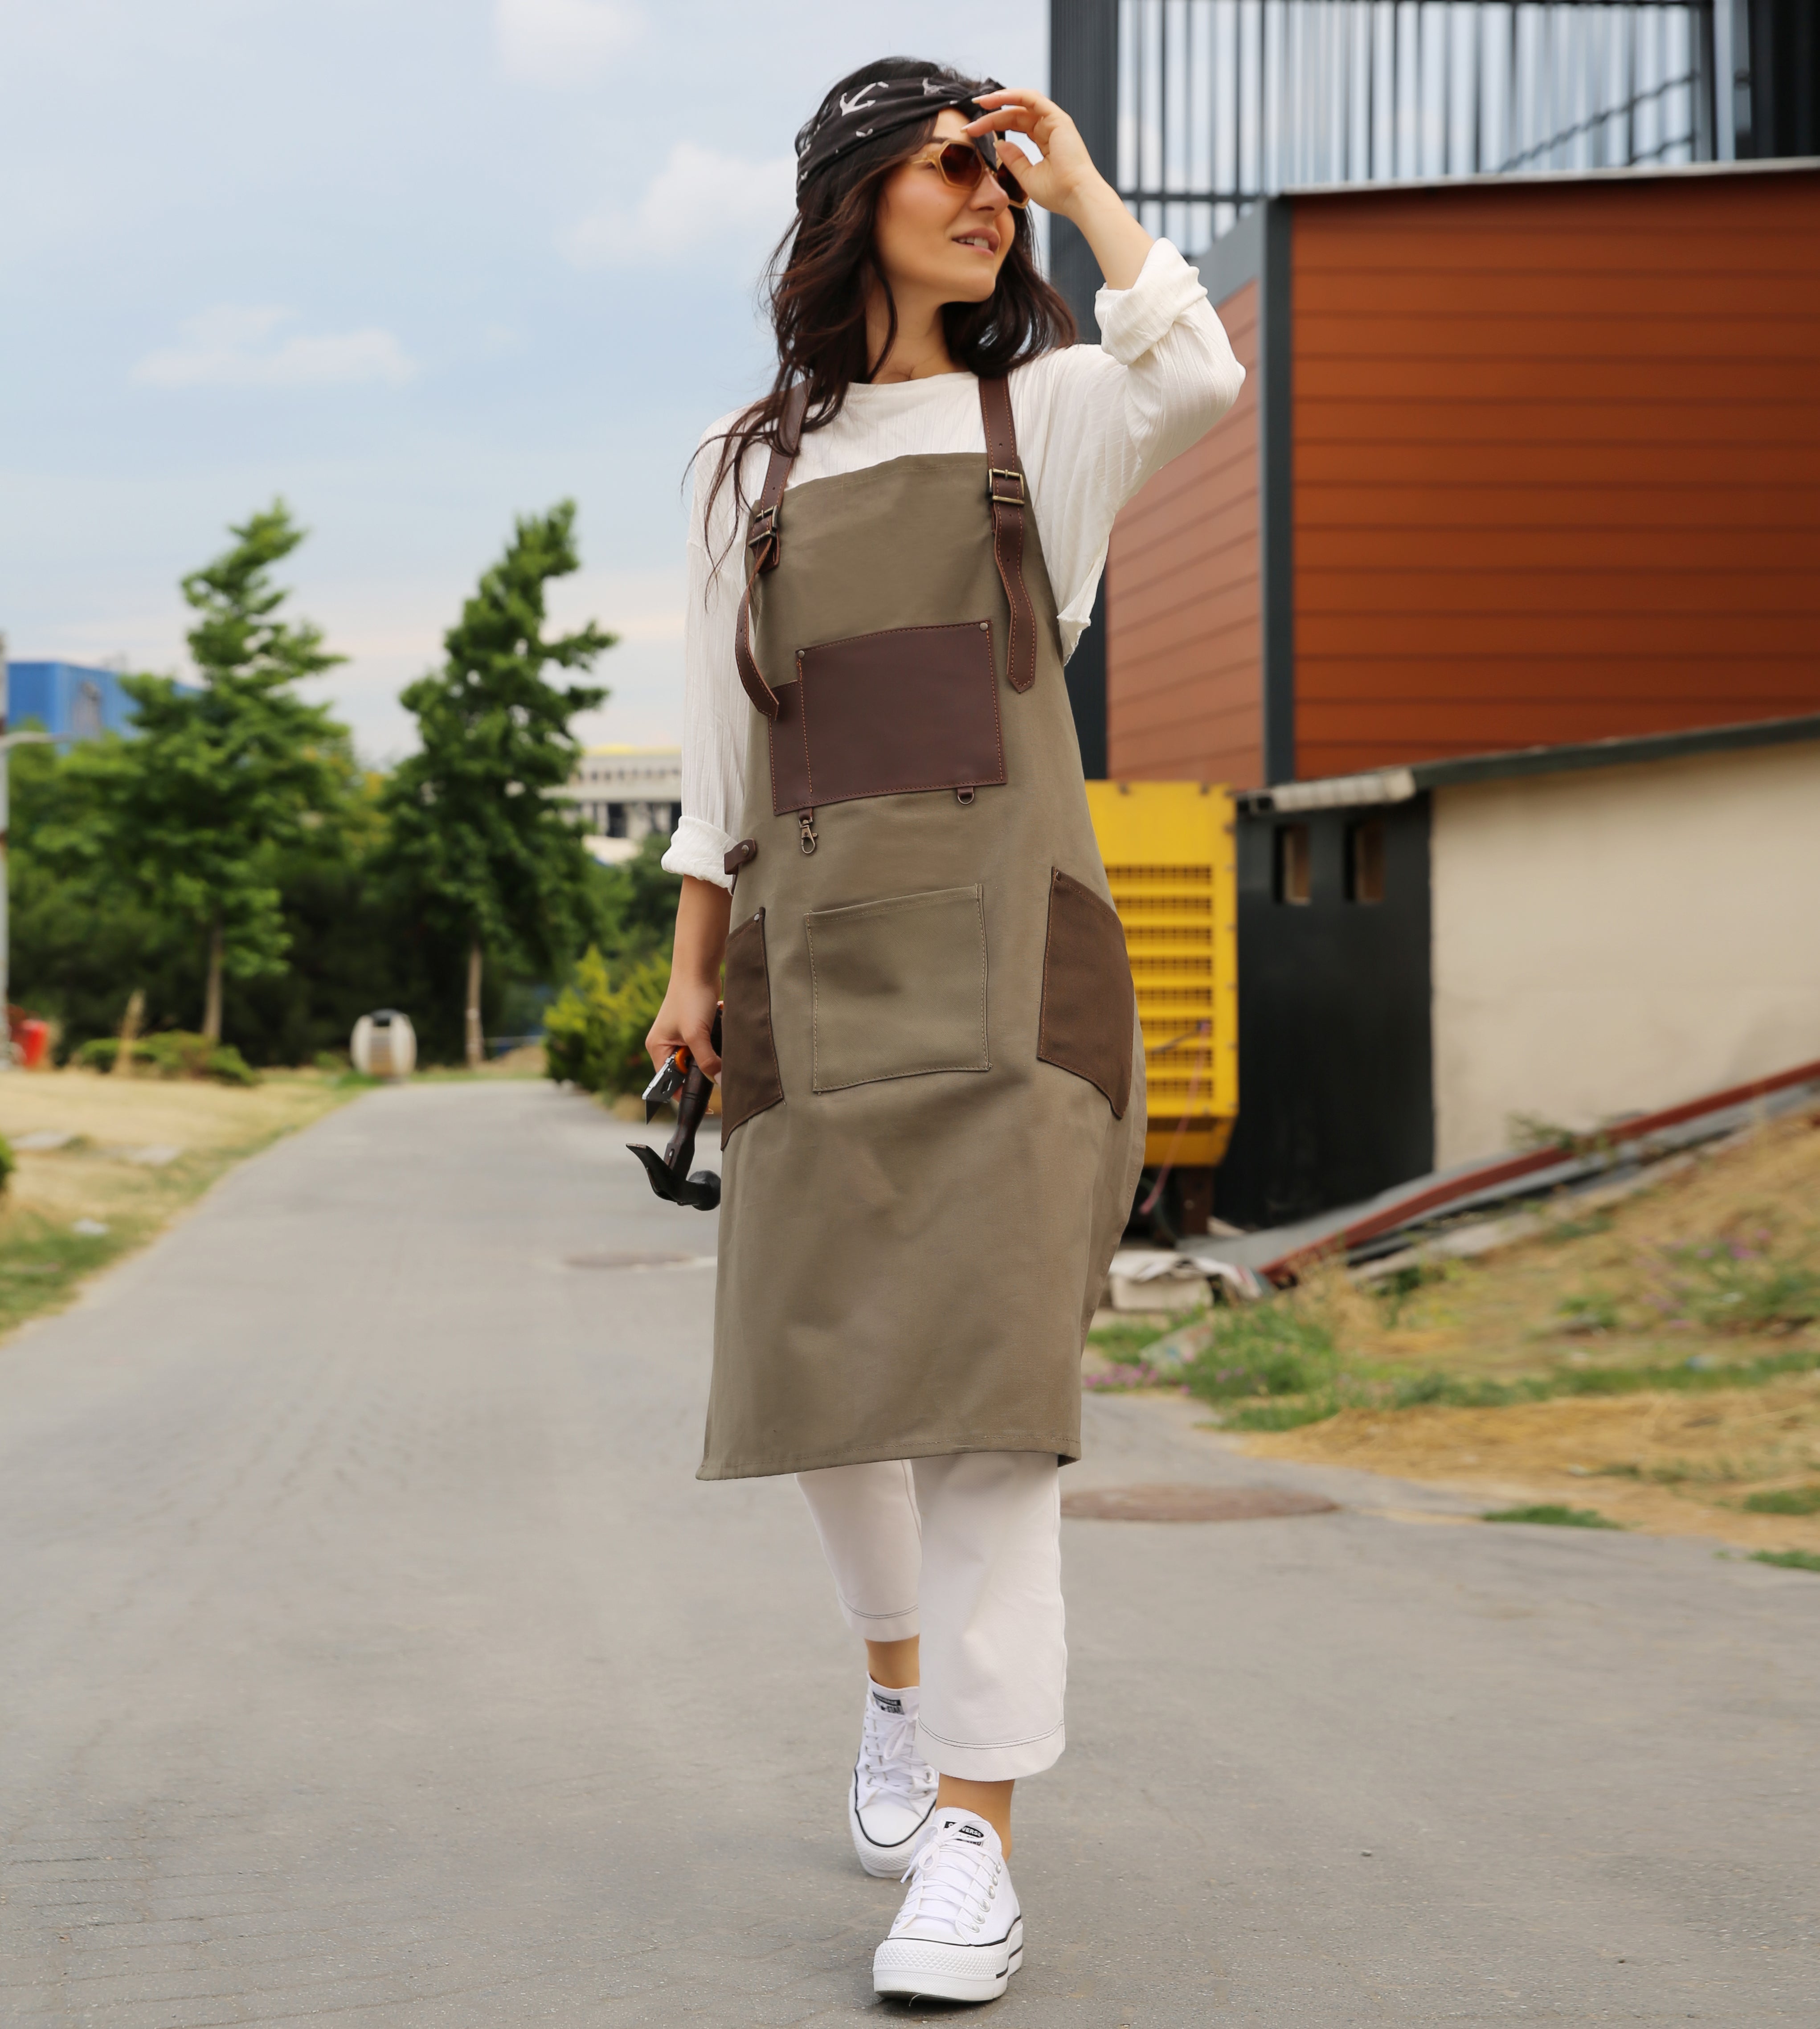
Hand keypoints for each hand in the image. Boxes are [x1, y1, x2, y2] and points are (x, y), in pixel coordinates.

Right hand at [647, 873, 730, 1077]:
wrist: (699, 967)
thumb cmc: (691, 998)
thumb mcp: (697, 1035)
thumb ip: (707, 1061)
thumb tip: (721, 1083)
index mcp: (657, 1048)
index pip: (669, 1083)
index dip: (687, 1093)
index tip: (708, 1104)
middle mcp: (666, 1044)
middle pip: (686, 1072)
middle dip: (703, 1071)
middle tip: (719, 1069)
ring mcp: (681, 1036)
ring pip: (699, 1059)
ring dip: (712, 1055)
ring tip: (716, 1042)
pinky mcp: (695, 1028)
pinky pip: (707, 1045)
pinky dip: (716, 1043)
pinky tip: (720, 1030)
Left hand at [971, 85, 1151, 291]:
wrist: (1077, 197)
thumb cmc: (1058, 193)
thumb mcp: (1028, 177)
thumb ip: (1014, 160)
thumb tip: (999, 143)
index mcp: (1044, 140)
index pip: (1015, 125)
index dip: (993, 125)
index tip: (971, 132)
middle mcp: (1049, 127)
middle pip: (1015, 113)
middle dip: (991, 116)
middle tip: (969, 125)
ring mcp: (1054, 121)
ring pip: (1022, 102)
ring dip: (1000, 100)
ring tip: (979, 103)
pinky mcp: (1057, 118)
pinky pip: (1032, 99)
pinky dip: (1013, 95)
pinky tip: (996, 99)